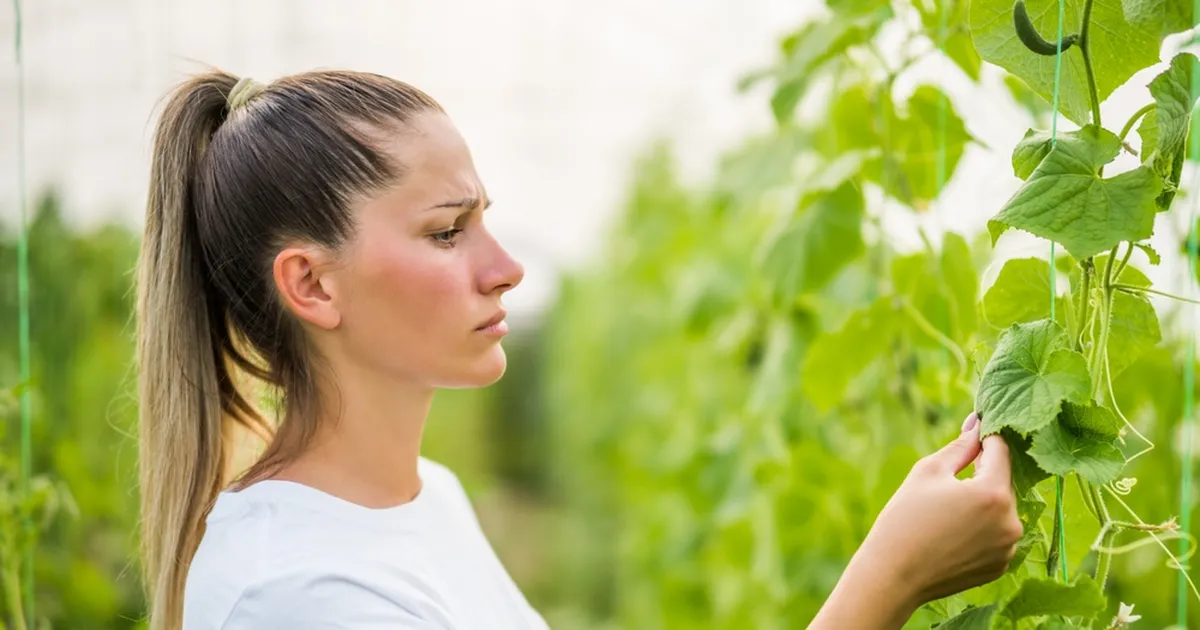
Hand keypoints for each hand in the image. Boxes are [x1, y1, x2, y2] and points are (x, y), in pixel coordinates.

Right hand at [809, 412, 1022, 628]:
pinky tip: (952, 532)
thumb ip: (961, 447)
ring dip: (982, 502)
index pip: (1001, 451)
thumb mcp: (928, 472)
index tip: (971, 433)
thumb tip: (979, 424)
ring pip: (1000, 509)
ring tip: (946, 511)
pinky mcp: (1000, 566)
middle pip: (1002, 482)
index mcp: (994, 493)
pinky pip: (997, 535)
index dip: (985, 438)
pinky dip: (981, 528)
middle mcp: (1010, 522)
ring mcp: (1008, 548)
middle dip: (981, 474)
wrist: (893, 575)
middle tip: (946, 481)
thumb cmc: (905, 518)